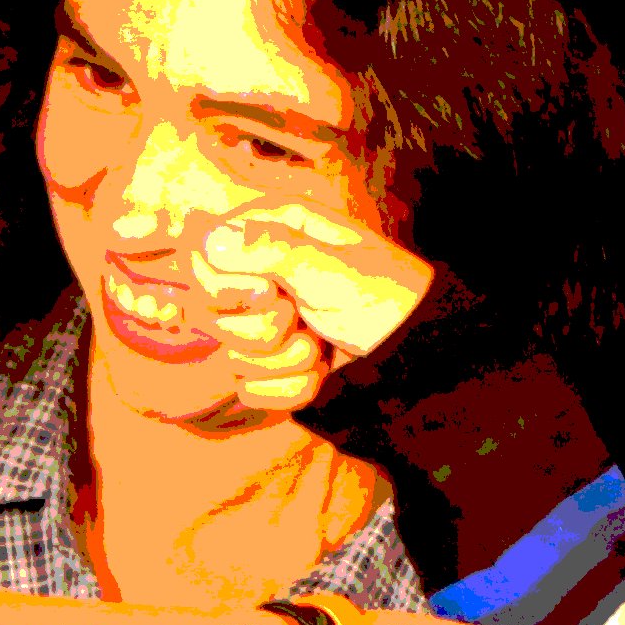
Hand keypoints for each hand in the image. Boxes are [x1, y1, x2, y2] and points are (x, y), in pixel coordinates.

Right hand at [187, 202, 439, 414]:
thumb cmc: (388, 297)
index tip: (266, 292)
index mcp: (274, 235)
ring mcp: (266, 325)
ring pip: (231, 356)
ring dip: (285, 360)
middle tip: (300, 318)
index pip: (201, 256)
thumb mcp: (333, 268)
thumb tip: (209, 237)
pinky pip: (250, 390)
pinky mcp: (274, 367)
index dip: (221, 282)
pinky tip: (320, 374)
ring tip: (322, 346)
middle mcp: (263, 277)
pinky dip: (291, 389)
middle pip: (209, 313)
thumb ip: (271, 249)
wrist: (422, 356)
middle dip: (261, 328)